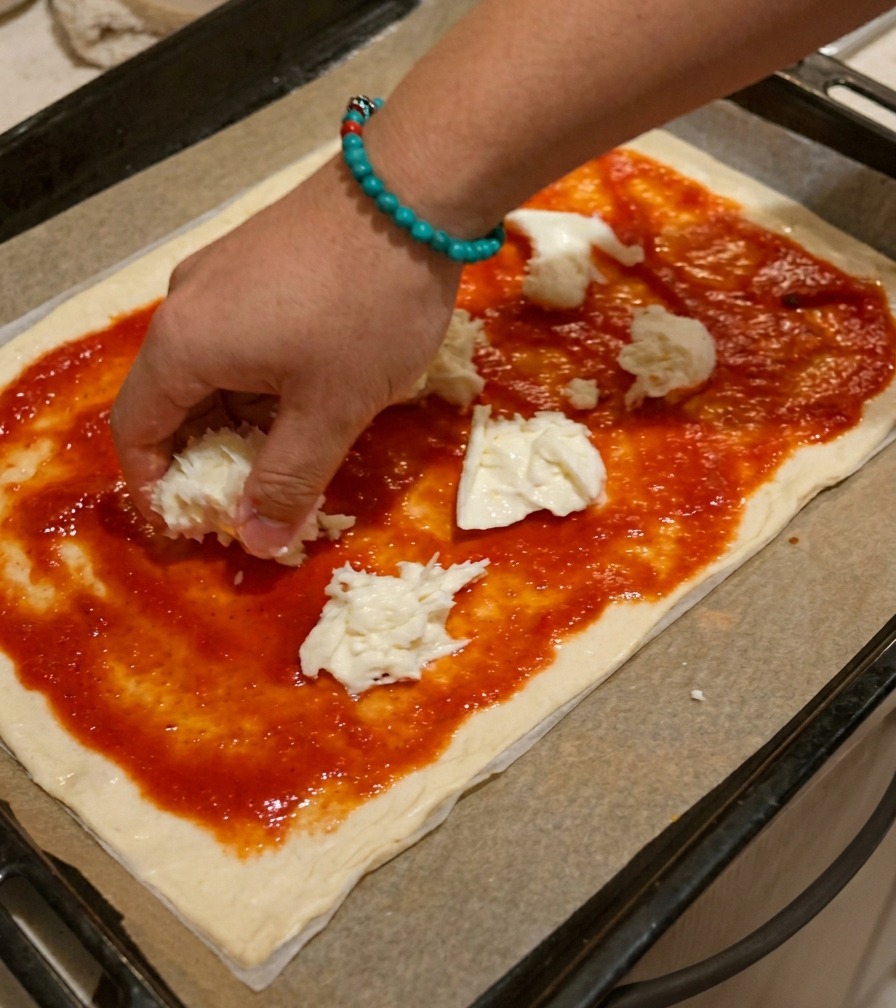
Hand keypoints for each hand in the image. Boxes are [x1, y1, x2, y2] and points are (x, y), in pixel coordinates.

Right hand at [110, 156, 461, 558]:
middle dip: (203, 456)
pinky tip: (301, 393)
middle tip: (248, 498)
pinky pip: (235, 335)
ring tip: (282, 453)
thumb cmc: (366, 309)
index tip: (191, 522)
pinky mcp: (256, 257)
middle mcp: (185, 305)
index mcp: (183, 346)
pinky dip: (254, 379)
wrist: (413, 189)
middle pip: (169, 399)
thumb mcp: (331, 409)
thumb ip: (288, 480)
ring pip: (208, 367)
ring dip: (234, 419)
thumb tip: (257, 542)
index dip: (155, 486)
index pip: (136, 431)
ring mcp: (220, 274)